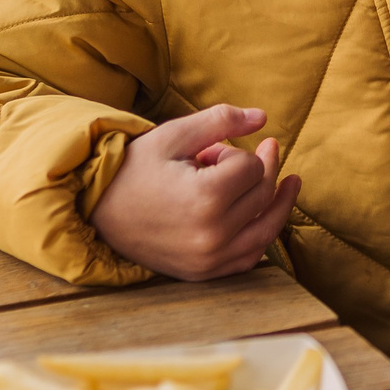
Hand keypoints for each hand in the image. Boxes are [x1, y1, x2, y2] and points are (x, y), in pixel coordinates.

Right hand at [88, 103, 300, 280]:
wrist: (96, 211)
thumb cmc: (133, 169)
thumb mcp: (173, 136)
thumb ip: (221, 120)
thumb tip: (263, 117)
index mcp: (205, 199)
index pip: (251, 167)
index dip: (235, 152)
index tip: (211, 151)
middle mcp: (212, 235)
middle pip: (261, 195)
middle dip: (261, 168)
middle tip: (262, 150)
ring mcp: (210, 259)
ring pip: (266, 230)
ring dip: (281, 204)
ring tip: (292, 183)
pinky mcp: (204, 273)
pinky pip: (248, 258)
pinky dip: (261, 237)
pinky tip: (267, 217)